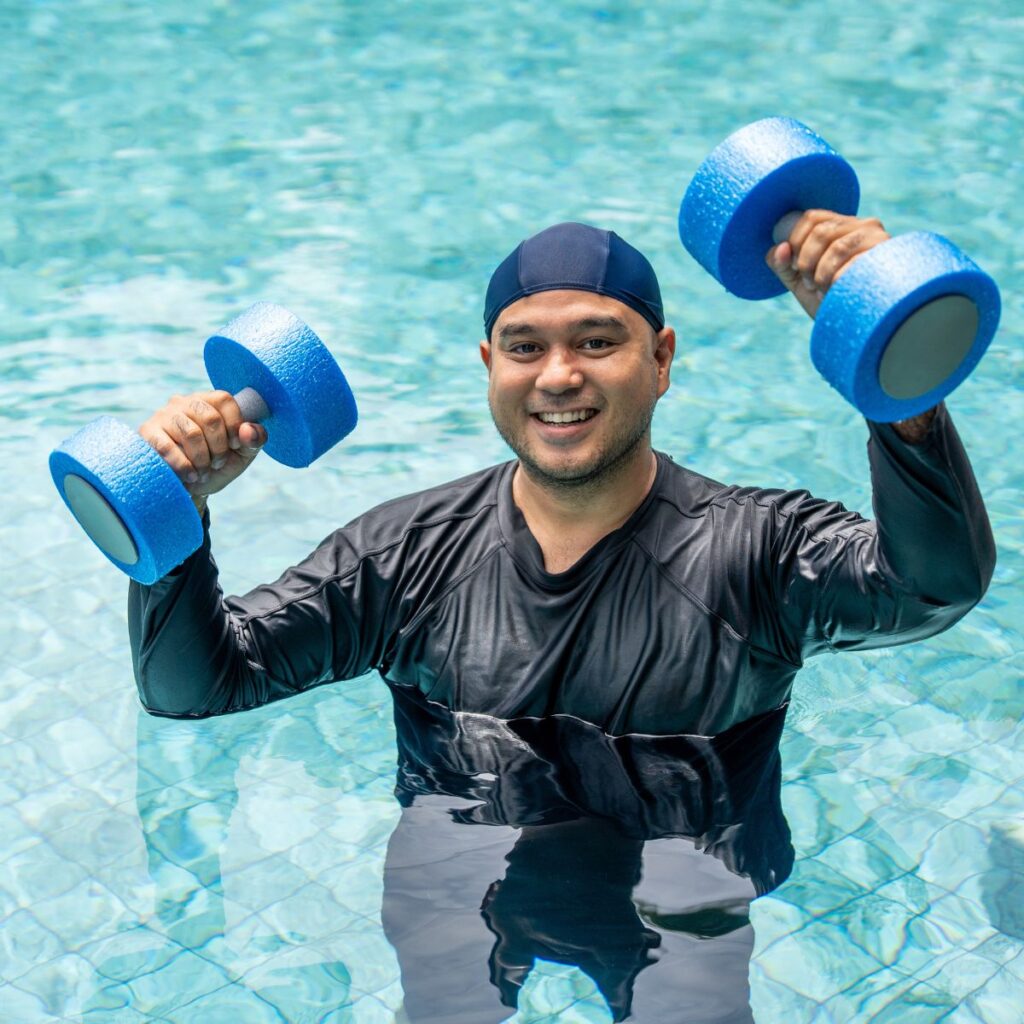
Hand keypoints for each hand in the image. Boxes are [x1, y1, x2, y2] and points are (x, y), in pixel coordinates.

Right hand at [138, 391, 266, 505]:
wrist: (190, 489)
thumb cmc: (217, 466)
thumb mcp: (242, 454)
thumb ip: (254, 440)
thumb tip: (248, 430)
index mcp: (209, 402)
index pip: (224, 399)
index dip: (234, 425)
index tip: (235, 446)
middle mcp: (185, 402)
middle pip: (209, 417)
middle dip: (219, 447)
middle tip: (218, 463)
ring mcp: (164, 415)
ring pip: (191, 433)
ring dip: (202, 459)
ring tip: (203, 472)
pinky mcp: (147, 432)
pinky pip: (167, 446)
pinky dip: (184, 465)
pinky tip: (190, 475)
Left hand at [766, 211, 890, 318]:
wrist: (857, 325)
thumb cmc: (829, 301)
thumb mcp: (799, 283)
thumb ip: (782, 265)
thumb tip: (779, 248)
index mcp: (841, 226)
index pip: (812, 217)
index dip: (795, 241)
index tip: (794, 266)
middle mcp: (863, 226)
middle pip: (822, 231)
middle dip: (807, 261)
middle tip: (808, 283)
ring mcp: (877, 239)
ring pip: (837, 247)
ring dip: (821, 274)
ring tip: (822, 289)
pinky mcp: (886, 258)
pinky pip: (854, 264)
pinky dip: (837, 281)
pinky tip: (836, 292)